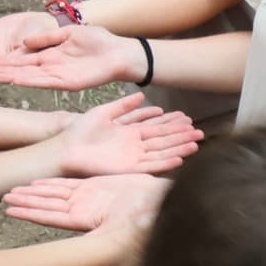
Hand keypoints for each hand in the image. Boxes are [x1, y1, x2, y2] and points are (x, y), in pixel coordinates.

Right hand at [0, 25, 144, 90]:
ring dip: (12, 77)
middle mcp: (51, 67)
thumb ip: (47, 38)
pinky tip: (15, 80)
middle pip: (22, 69)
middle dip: (3, 70)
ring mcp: (58, 76)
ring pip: (30, 77)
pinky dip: (30, 81)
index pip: (23, 58)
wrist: (120, 52)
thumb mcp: (69, 33)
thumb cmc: (99, 41)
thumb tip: (25, 41)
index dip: (7, 59)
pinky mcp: (67, 83)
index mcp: (50, 54)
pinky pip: (45, 82)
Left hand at [1, 174, 168, 232]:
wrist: (165, 204)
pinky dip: (52, 182)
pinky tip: (36, 181)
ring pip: (55, 193)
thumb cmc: (149, 223)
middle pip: (47, 205)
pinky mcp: (96, 187)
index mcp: (87, 225)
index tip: (10, 210)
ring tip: (12, 189)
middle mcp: (83, 213)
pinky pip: (70, 183)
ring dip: (34, 191)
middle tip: (3, 197)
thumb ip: (99, 248)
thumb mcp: (124, 238)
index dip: (31, 213)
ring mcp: (88, 200)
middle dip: (26, 201)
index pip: (52, 218)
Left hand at [56, 92, 201, 175]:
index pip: (156, 126)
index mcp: (129, 132)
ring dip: (178, 148)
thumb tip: (142, 95)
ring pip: (161, 152)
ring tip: (196, 143)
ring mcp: (132, 158)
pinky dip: (165, 163)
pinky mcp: (128, 170)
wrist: (65, 150)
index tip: (187, 118)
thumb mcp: (103, 112)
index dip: (171, 122)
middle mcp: (134, 145)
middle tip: (199, 131)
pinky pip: (151, 166)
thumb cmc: (79, 131)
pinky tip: (180, 158)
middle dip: (181, 136)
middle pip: (163, 140)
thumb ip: (124, 106)